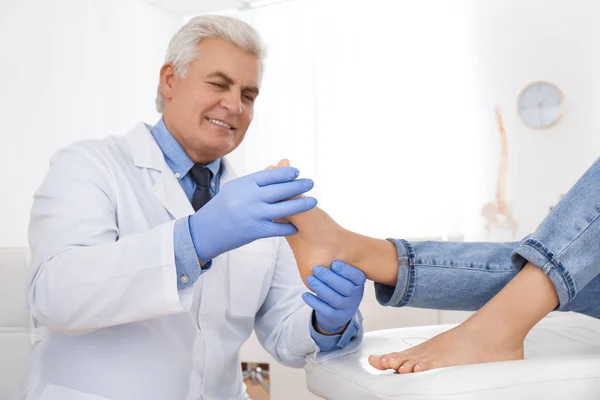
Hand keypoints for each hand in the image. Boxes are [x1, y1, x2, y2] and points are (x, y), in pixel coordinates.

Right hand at [190, 167, 316, 260]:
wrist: (205, 231)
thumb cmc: (221, 208)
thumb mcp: (234, 189)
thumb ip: (253, 183)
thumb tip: (275, 172)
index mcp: (245, 185)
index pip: (270, 175)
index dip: (286, 173)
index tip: (297, 172)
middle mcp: (250, 198)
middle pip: (280, 190)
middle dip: (298, 185)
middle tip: (310, 183)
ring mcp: (254, 215)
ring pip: (284, 208)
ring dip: (301, 204)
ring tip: (313, 201)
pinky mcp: (255, 231)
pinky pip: (278, 228)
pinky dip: (289, 227)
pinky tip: (298, 225)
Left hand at [302, 260, 365, 332]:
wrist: (337, 311)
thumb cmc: (337, 286)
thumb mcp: (342, 276)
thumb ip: (337, 266)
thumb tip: (325, 243)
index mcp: (359, 284)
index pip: (357, 277)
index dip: (346, 270)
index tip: (333, 263)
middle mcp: (356, 296)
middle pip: (345, 287)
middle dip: (329, 277)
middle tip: (316, 268)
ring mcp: (347, 308)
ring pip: (335, 299)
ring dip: (321, 288)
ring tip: (310, 279)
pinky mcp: (337, 317)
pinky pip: (326, 310)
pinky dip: (315, 302)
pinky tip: (305, 294)